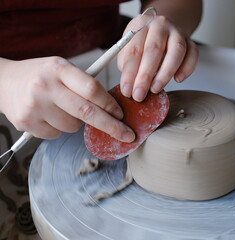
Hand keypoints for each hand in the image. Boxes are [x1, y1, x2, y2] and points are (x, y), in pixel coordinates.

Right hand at [0, 57, 134, 141]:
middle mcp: (45, 86)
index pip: (91, 88)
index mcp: (59, 68)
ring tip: (61, 109)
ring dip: (76, 123)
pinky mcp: (27, 122)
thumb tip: (113, 108)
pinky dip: (59, 129)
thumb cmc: (40, 75)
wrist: (3, 82)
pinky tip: (48, 115)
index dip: (110, 104)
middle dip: (111, 126)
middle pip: (86, 112)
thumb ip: (83, 83)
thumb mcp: (61, 69)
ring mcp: (35, 105)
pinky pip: (57, 135)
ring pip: (73, 126)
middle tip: (127, 135)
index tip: (121, 114)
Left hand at [117, 15, 198, 101]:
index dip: (129, 73)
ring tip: (156, 89)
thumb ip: (127, 63)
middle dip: (145, 76)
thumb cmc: (143, 42)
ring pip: (176, 51)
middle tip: (139, 94)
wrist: (162, 30)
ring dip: (165, 73)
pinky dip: (187, 68)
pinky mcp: (191, 42)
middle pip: (153, 50)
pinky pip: (193, 55)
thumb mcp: (129, 48)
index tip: (126, 90)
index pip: (134, 50)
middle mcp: (161, 25)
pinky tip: (178, 79)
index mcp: (141, 24)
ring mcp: (178, 32)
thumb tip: (129, 84)